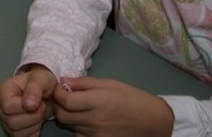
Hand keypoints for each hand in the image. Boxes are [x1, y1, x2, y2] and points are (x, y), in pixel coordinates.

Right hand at [0, 66, 57, 136]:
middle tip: (40, 106)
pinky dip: (33, 132)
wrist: (46, 90)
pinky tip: (36, 121)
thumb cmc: (41, 82)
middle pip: (12, 122)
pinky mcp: (12, 129)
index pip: (8, 107)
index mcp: (3, 90)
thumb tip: (28, 104)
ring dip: (34, 125)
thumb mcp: (41, 78)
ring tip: (38, 112)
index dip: (25, 107)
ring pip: (16, 133)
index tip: (37, 100)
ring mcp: (4, 119)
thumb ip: (34, 88)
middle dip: (33, 117)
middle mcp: (0, 105)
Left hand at [52, 76, 173, 136]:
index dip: (57, 93)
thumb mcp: (110, 83)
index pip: (65, 101)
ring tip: (79, 109)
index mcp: (98, 101)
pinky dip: (78, 129)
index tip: (61, 88)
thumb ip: (84, 83)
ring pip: (69, 127)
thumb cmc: (132, 98)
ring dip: (69, 118)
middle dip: (59, 105)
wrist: (154, 122)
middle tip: (65, 98)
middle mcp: (95, 120)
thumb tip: (63, 81)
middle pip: (62, 116)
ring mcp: (97, 135)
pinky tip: (87, 121)